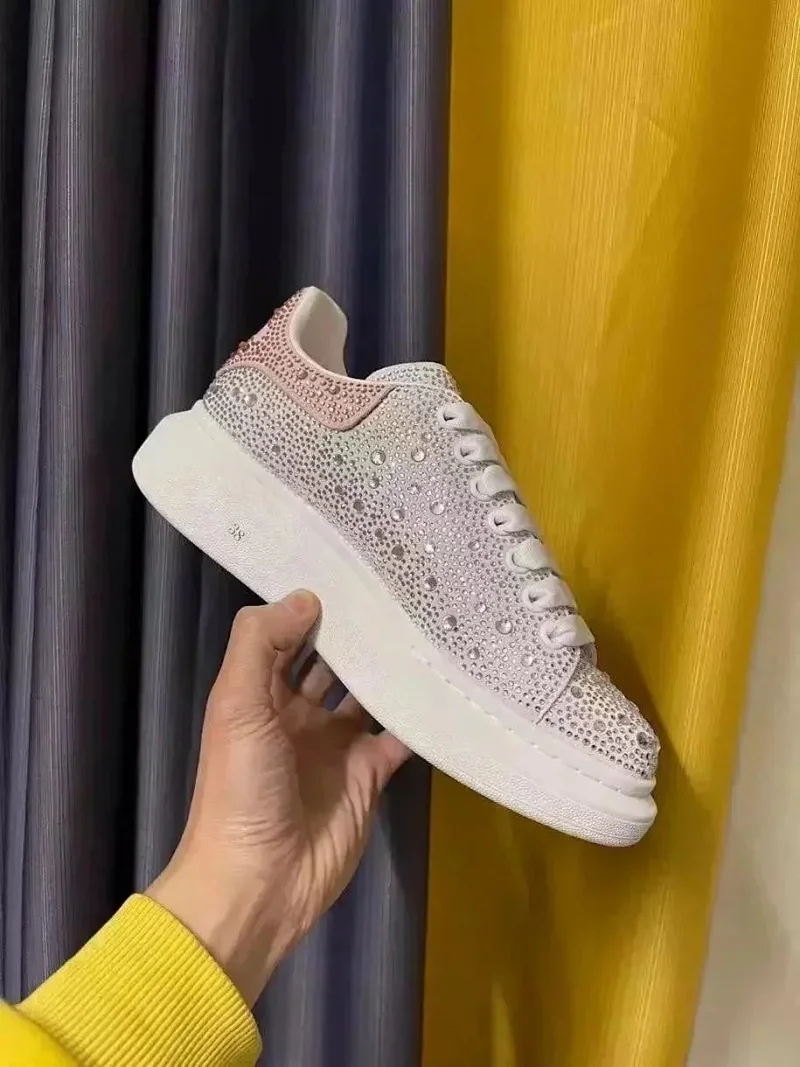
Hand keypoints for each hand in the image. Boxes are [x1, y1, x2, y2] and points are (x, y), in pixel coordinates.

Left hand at [147, 591, 409, 1005]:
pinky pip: (398, 737)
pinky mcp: (368, 775)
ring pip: (369, 694)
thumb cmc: (240, 787)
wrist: (259, 882)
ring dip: (391, 668)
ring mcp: (336, 744)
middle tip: (404, 589)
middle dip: (359, 632)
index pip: (289, 636)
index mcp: (261, 693)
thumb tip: (308, 596)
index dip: (313, 604)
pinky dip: (419, 717)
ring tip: (429, 625)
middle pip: (333, 661)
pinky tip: (444, 687)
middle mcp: (298, 712)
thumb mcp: (236, 705)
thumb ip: (262, 644)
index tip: (352, 568)